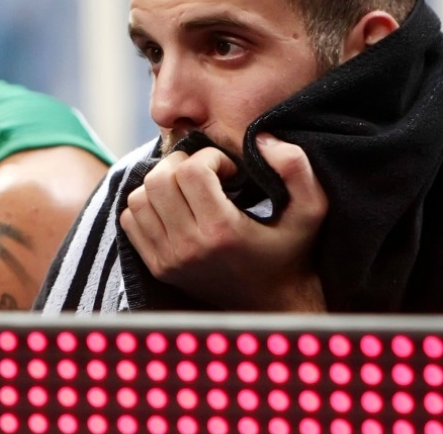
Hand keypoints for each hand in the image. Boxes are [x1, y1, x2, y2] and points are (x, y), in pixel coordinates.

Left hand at [120, 133, 327, 310]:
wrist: (274, 304)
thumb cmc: (293, 252)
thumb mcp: (311, 209)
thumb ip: (296, 167)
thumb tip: (261, 137)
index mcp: (222, 231)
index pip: (191, 171)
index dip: (209, 157)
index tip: (229, 170)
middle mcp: (188, 248)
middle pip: (158, 180)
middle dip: (182, 164)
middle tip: (206, 173)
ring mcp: (168, 260)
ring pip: (139, 198)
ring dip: (162, 183)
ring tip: (190, 189)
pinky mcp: (158, 267)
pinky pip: (130, 221)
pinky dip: (147, 206)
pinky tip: (176, 208)